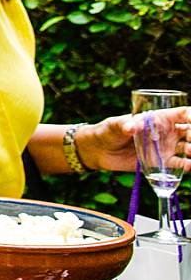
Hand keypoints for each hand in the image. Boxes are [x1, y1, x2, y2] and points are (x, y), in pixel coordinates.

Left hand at [74, 112, 190, 174]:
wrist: (99, 151)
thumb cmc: (107, 131)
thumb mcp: (114, 126)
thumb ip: (124, 125)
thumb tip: (132, 126)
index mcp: (159, 119)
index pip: (182, 114)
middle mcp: (166, 133)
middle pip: (189, 132)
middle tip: (190, 141)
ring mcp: (166, 148)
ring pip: (187, 148)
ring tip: (190, 152)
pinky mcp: (162, 163)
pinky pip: (179, 164)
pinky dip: (186, 166)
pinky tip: (189, 166)